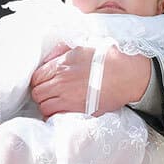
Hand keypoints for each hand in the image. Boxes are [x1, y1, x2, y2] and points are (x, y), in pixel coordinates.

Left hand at [30, 44, 151, 118]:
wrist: (127, 75)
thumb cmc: (108, 57)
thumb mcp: (83, 45)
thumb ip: (61, 51)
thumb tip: (48, 59)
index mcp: (61, 66)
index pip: (36, 77)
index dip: (38, 80)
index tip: (44, 81)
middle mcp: (62, 83)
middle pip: (37, 93)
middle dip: (40, 93)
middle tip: (48, 92)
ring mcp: (69, 100)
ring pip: (44, 107)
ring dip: (46, 105)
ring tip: (54, 102)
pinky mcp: (79, 112)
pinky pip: (56, 117)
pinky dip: (54, 115)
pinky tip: (60, 111)